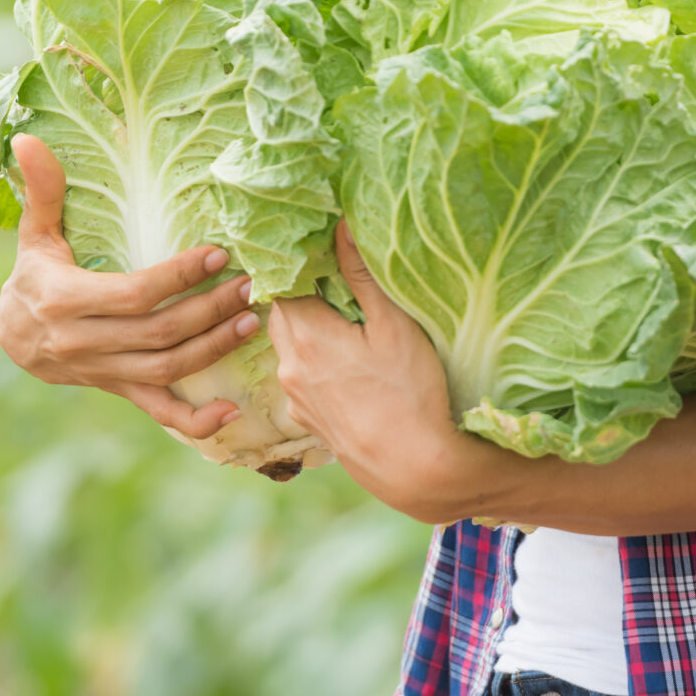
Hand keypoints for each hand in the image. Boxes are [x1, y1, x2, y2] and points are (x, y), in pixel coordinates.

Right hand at [0, 134, 258, 443]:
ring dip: (213, 350)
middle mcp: (84, 344)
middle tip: (250, 285)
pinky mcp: (119, 391)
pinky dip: (195, 421)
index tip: (216, 255)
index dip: (177, 277)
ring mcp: (103, 373)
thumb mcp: (35, 234)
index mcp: (65, 302)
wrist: (13, 338)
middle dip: (208, 311)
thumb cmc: (34, 274)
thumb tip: (28, 138)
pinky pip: (158, 412)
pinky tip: (232, 414)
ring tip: (252, 322)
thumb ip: (43, 190)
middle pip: (158, 333)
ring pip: (166, 369)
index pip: (133, 294)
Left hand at [269, 221, 469, 518]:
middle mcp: (290, 367)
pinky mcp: (309, 422)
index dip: (297, 261)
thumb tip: (339, 226)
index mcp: (306, 336)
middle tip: (332, 275)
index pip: (281, 282)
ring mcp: (297, 399)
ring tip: (343, 318)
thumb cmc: (410, 392)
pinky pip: (301, 378)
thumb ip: (361, 275)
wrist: (414, 468)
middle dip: (301, 292)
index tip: (318, 245)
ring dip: (308, 328)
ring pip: (290, 347)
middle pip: (281, 314)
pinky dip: (315, 361)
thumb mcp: (393, 325)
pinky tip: (347, 364)